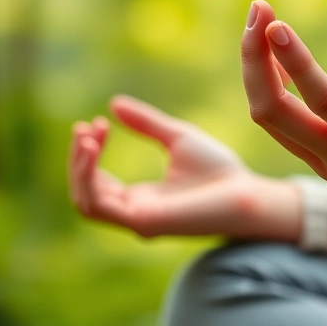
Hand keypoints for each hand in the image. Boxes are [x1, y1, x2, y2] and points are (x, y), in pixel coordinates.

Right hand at [67, 95, 301, 240]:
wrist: (247, 191)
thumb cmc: (220, 170)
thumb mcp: (177, 137)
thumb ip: (146, 124)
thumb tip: (113, 104)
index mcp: (141, 198)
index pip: (96, 182)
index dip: (88, 154)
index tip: (96, 122)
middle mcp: (134, 213)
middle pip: (85, 192)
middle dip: (79, 158)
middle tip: (86, 127)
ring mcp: (137, 221)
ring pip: (85, 201)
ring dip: (79, 167)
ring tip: (87, 136)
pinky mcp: (144, 222)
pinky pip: (99, 206)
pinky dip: (88, 177)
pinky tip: (94, 148)